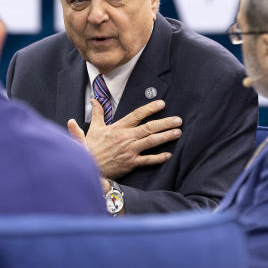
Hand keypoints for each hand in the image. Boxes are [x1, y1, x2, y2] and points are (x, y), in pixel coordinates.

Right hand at [67, 99, 181, 179]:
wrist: (89, 167)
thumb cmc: (91, 148)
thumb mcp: (94, 128)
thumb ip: (97, 113)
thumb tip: (94, 100)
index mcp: (118, 128)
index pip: (137, 115)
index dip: (150, 108)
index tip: (162, 104)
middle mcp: (126, 138)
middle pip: (149, 127)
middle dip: (165, 123)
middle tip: (178, 120)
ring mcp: (130, 151)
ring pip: (151, 142)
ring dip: (166, 137)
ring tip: (177, 132)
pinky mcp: (131, 163)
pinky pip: (148, 160)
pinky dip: (158, 158)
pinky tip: (168, 155)